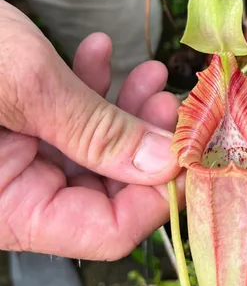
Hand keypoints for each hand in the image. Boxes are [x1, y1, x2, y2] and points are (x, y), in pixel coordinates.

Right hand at [0, 0, 181, 259]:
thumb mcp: (25, 87)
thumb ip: (97, 131)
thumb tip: (166, 165)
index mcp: (7, 211)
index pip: (106, 234)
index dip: (158, 195)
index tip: (189, 147)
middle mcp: (12, 196)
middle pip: (108, 192)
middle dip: (145, 144)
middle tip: (174, 100)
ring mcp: (14, 162)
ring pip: (94, 152)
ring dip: (125, 111)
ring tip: (148, 72)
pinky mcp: (14, 128)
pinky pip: (65, 122)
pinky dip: (89, 89)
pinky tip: (99, 51)